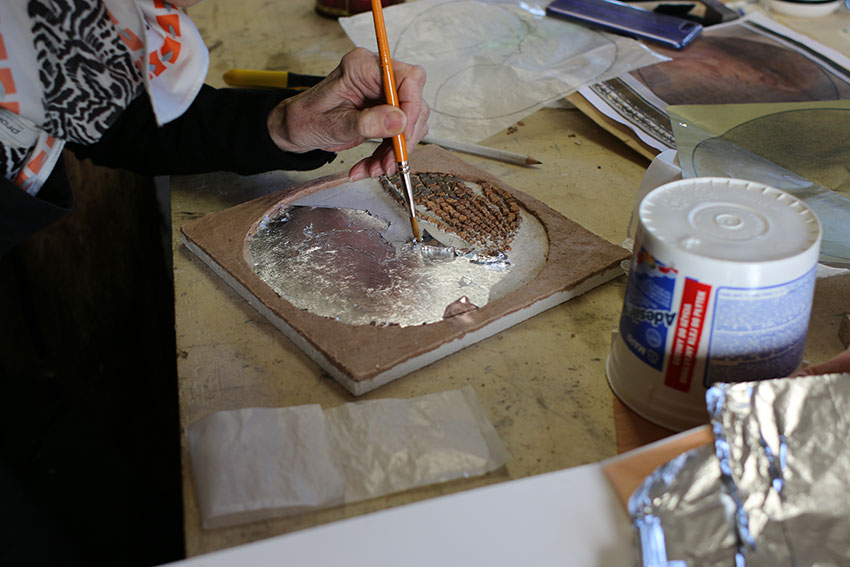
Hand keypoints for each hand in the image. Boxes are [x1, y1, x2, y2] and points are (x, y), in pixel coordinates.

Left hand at [267, 47, 428, 179]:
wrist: (298, 129)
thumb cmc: (306, 119)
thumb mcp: (334, 124)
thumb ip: (367, 122)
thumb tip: (400, 121)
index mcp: (362, 67)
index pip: (407, 78)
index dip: (411, 107)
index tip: (403, 135)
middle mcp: (377, 76)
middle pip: (413, 103)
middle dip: (403, 138)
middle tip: (390, 162)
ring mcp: (382, 94)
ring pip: (409, 123)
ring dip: (396, 151)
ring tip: (375, 169)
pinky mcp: (385, 112)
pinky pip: (399, 134)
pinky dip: (389, 154)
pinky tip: (373, 165)